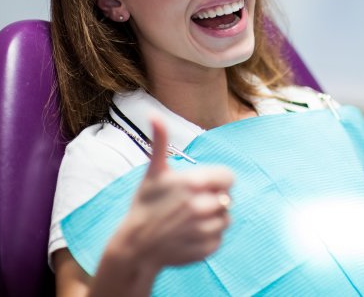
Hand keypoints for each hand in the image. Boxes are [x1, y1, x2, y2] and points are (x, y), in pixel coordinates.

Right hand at [114, 115, 233, 269]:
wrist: (135, 247)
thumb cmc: (145, 205)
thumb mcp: (153, 173)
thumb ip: (160, 142)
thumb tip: (153, 114)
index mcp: (192, 183)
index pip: (228, 178)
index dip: (218, 181)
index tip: (203, 186)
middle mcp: (200, 206)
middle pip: (227, 198)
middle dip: (214, 200)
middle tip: (192, 204)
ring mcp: (203, 229)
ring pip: (226, 219)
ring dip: (213, 219)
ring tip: (191, 220)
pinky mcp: (206, 249)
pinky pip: (220, 239)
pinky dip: (209, 238)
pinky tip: (189, 236)